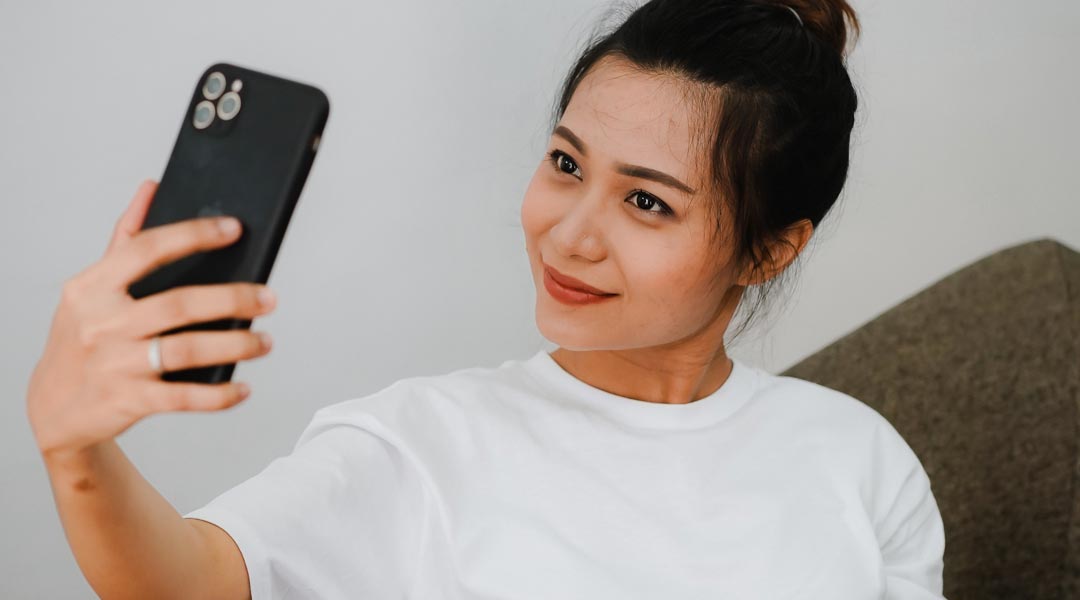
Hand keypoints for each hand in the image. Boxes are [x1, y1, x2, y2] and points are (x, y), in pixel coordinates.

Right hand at [26, 179, 276, 461]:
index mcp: (92, 287)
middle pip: (179, 304)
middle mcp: (101, 323)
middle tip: (268, 297)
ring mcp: (115, 364)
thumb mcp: (91, 289)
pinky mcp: (128, 401)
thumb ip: (124, 239)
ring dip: (235, 345)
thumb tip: (152, 188)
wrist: (55, 408)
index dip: (193, 235)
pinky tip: (243, 388)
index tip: (234, 229)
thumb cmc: (82, 339)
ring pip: (187, 350)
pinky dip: (218, 395)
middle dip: (232, 299)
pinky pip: (183, 398)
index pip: (147, 249)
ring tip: (265, 342)